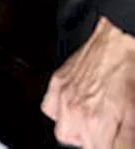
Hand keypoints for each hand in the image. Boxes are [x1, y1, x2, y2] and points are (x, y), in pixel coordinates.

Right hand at [42, 17, 134, 148]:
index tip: (119, 141)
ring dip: (81, 131)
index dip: (116, 145)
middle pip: (85, 145)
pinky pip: (51, 109)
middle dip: (101, 141)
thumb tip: (122, 144)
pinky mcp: (57, 83)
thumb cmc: (130, 70)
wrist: (118, 39)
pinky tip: (78, 108)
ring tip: (97, 123)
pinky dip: (62, 113)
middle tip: (113, 132)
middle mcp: (75, 110)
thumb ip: (127, 137)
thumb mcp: (134, 110)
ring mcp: (63, 96)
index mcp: (97, 120)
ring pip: (65, 132)